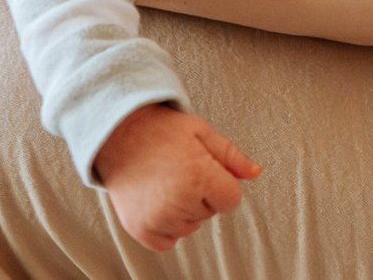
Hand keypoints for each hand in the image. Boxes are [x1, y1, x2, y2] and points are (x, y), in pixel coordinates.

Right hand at [93, 104, 259, 252]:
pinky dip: (166, 227)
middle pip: (211, 213)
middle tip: (180, 170)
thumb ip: (230, 155)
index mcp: (198, 175)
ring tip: (166, 182)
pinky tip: (157, 201)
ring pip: (190, 227)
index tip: (206, 169)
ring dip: (184, 211)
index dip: (223, 184)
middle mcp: (178, 201)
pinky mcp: (140, 229)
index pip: (232, 200)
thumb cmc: (162, 130)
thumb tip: (255, 172)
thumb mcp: (201, 131)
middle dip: (203, 195)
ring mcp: (157, 218)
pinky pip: (168, 241)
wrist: (117, 135)